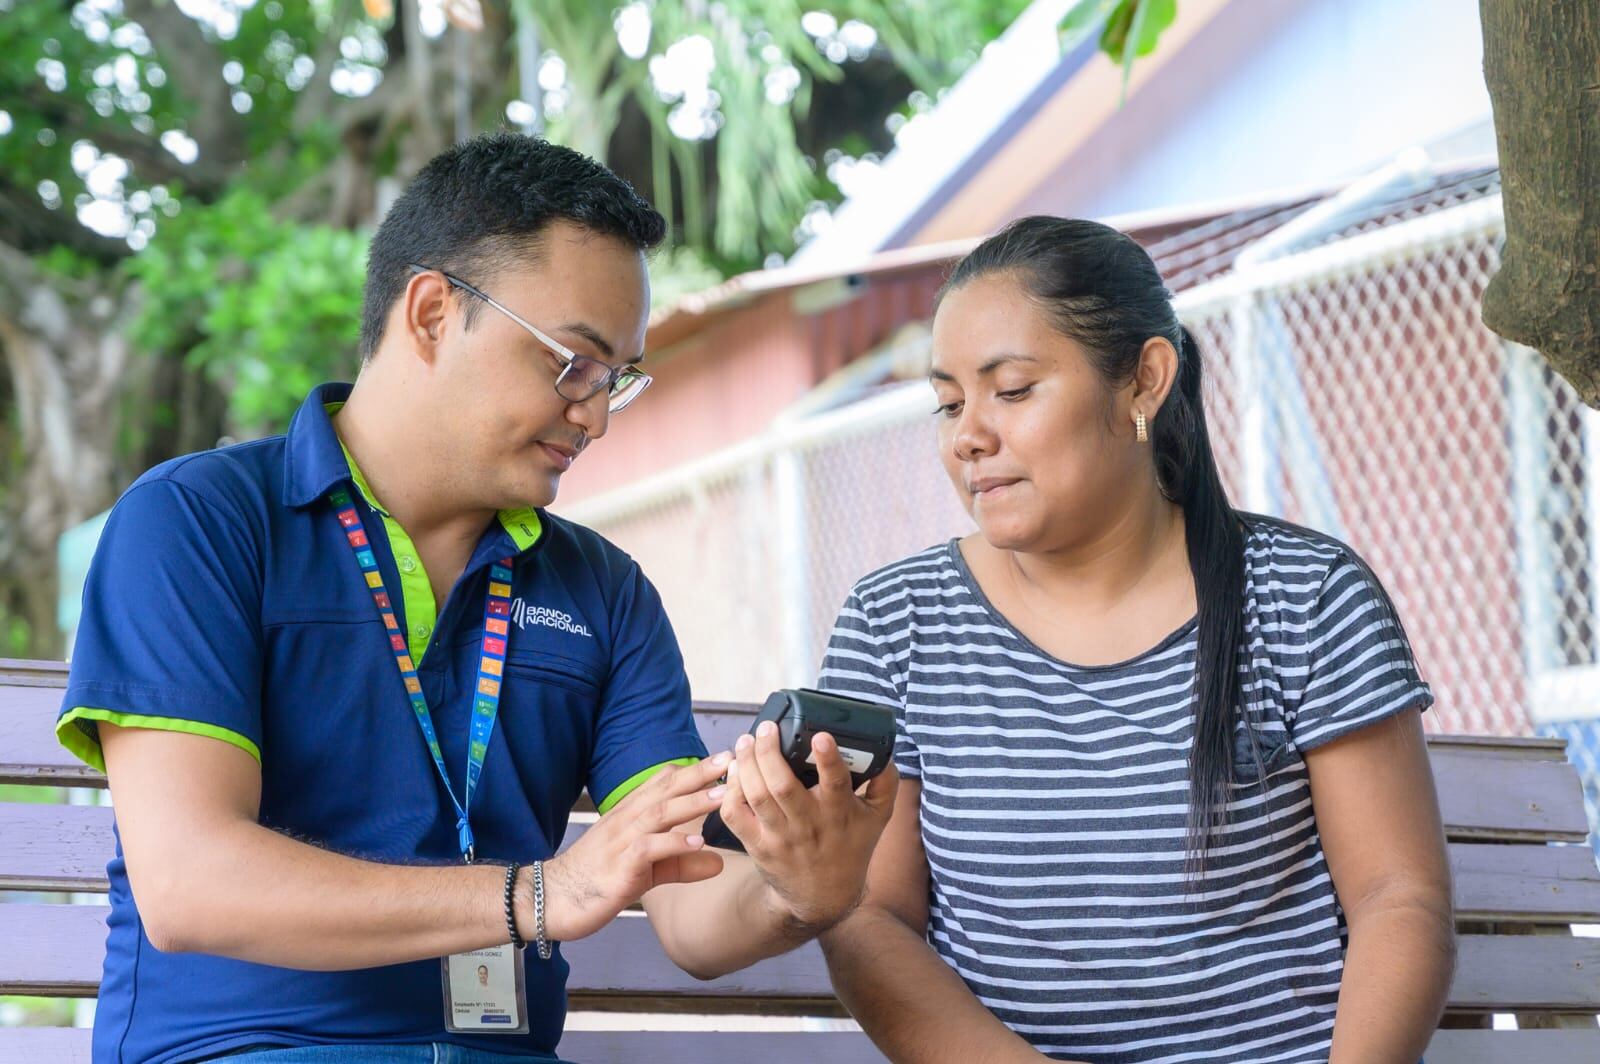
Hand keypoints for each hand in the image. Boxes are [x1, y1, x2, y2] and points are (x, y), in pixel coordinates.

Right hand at [530, 753, 731, 942]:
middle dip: (699, 774)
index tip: (724, 759)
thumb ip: (680, 863)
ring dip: (692, 803)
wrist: (551, 899)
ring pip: (660, 813)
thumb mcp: (646, 871)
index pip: (663, 783)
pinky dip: (673, 843)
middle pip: (665, 790)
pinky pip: (648, 849)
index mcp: (629, 815)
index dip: (693, 770)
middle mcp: (626, 821)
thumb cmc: (597, 880)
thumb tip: (718, 862)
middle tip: (731, 760)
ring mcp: (621, 842)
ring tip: (722, 796)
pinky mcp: (618, 868)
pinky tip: (697, 842)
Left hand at [718, 722, 897, 933]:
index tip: (820, 735)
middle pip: (782, 785)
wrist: (824, 896)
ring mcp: (780, 836)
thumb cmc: (851, 848)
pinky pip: (735, 815)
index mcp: (839, 812)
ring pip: (756, 796)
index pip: (835, 783)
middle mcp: (808, 824)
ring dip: (746, 764)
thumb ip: (885, 782)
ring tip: (745, 741)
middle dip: (769, 752)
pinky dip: (729, 791)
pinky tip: (734, 770)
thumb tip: (885, 751)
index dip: (828, 758)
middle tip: (766, 728)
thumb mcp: (878, 817)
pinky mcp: (757, 844)